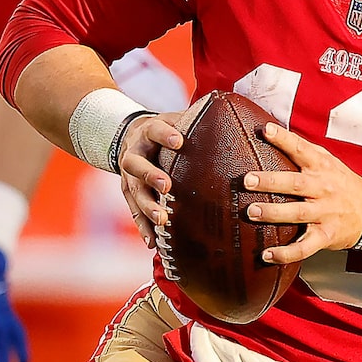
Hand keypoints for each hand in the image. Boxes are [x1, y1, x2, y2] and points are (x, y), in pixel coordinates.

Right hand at [118, 112, 184, 235]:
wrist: (131, 136)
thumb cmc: (164, 130)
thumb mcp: (175, 119)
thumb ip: (195, 121)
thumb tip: (233, 119)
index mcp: (148, 131)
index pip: (155, 130)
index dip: (165, 135)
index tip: (179, 141)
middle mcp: (134, 153)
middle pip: (137, 164)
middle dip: (151, 175)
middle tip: (166, 186)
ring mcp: (128, 175)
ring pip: (134, 191)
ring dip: (147, 206)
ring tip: (162, 220)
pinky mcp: (128, 193)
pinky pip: (134, 212)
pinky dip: (143, 228)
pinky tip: (153, 243)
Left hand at [246, 123, 361, 265]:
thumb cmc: (342, 184)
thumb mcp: (329, 163)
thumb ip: (305, 152)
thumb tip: (271, 132)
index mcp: (322, 167)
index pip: (302, 150)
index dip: (284, 139)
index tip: (265, 130)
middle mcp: (323, 189)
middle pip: (295, 184)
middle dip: (271, 182)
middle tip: (247, 180)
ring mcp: (324, 213)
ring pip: (297, 213)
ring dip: (273, 213)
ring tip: (251, 212)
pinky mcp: (325, 236)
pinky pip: (304, 247)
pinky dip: (286, 253)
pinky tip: (267, 255)